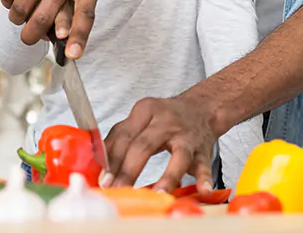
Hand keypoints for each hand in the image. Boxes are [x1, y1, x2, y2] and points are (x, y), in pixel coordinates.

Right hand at [0, 0, 109, 58]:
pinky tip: (16, 2)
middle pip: (45, 16)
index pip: (85, 13)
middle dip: (34, 37)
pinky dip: (9, 4)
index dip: (78, 37)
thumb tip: (72, 29)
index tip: (72, 55)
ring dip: (20, 21)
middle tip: (31, 39)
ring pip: (21, 8)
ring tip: (24, 19)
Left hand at [103, 92, 218, 192]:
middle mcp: (167, 121)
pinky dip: (204, 178)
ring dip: (168, 177)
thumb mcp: (140, 118)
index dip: (112, 159)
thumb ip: (119, 137)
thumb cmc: (164, 118)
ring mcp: (187, 136)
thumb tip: (98, 163)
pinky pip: (204, 165)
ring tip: (157, 195)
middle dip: (128, 170)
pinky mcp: (203, 150)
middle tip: (117, 189)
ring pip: (179, 156)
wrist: (202, 108)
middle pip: (145, 145)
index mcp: (146, 110)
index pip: (124, 135)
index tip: (103, 179)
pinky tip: (202, 190)